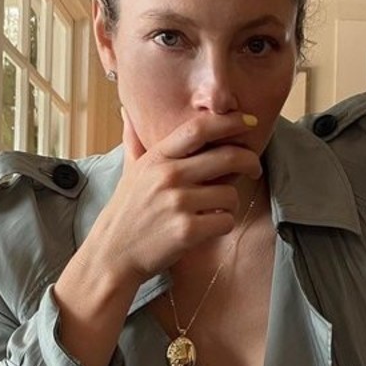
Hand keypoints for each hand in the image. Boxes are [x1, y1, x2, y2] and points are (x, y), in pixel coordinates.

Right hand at [52, 108, 261, 365]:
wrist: (112, 256)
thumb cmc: (126, 214)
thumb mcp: (129, 171)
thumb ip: (135, 141)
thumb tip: (127, 109)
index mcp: (157, 158)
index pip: (199, 128)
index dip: (229, 121)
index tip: (250, 121)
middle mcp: (168, 175)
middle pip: (227, 156)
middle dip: (249, 161)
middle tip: (254, 169)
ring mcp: (178, 203)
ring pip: (230, 194)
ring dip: (230, 203)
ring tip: (213, 211)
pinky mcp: (187, 230)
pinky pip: (226, 221)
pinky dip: (223, 225)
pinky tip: (209, 228)